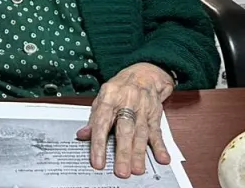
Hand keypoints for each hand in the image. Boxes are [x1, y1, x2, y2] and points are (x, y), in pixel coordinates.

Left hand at [77, 63, 173, 177]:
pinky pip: (157, 131)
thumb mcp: (102, 98)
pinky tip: (162, 158)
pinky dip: (160, 146)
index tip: (98, 162)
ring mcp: (142, 108)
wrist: (144, 74)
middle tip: (122, 171)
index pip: (102, 123)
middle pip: (125, 130)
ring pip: (141, 133)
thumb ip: (94, 118)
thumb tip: (82, 135)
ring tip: (137, 169)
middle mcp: (127, 102)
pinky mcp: (155, 114)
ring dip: (139, 153)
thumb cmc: (120, 88)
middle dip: (123, 152)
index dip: (99, 144)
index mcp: (109, 97)